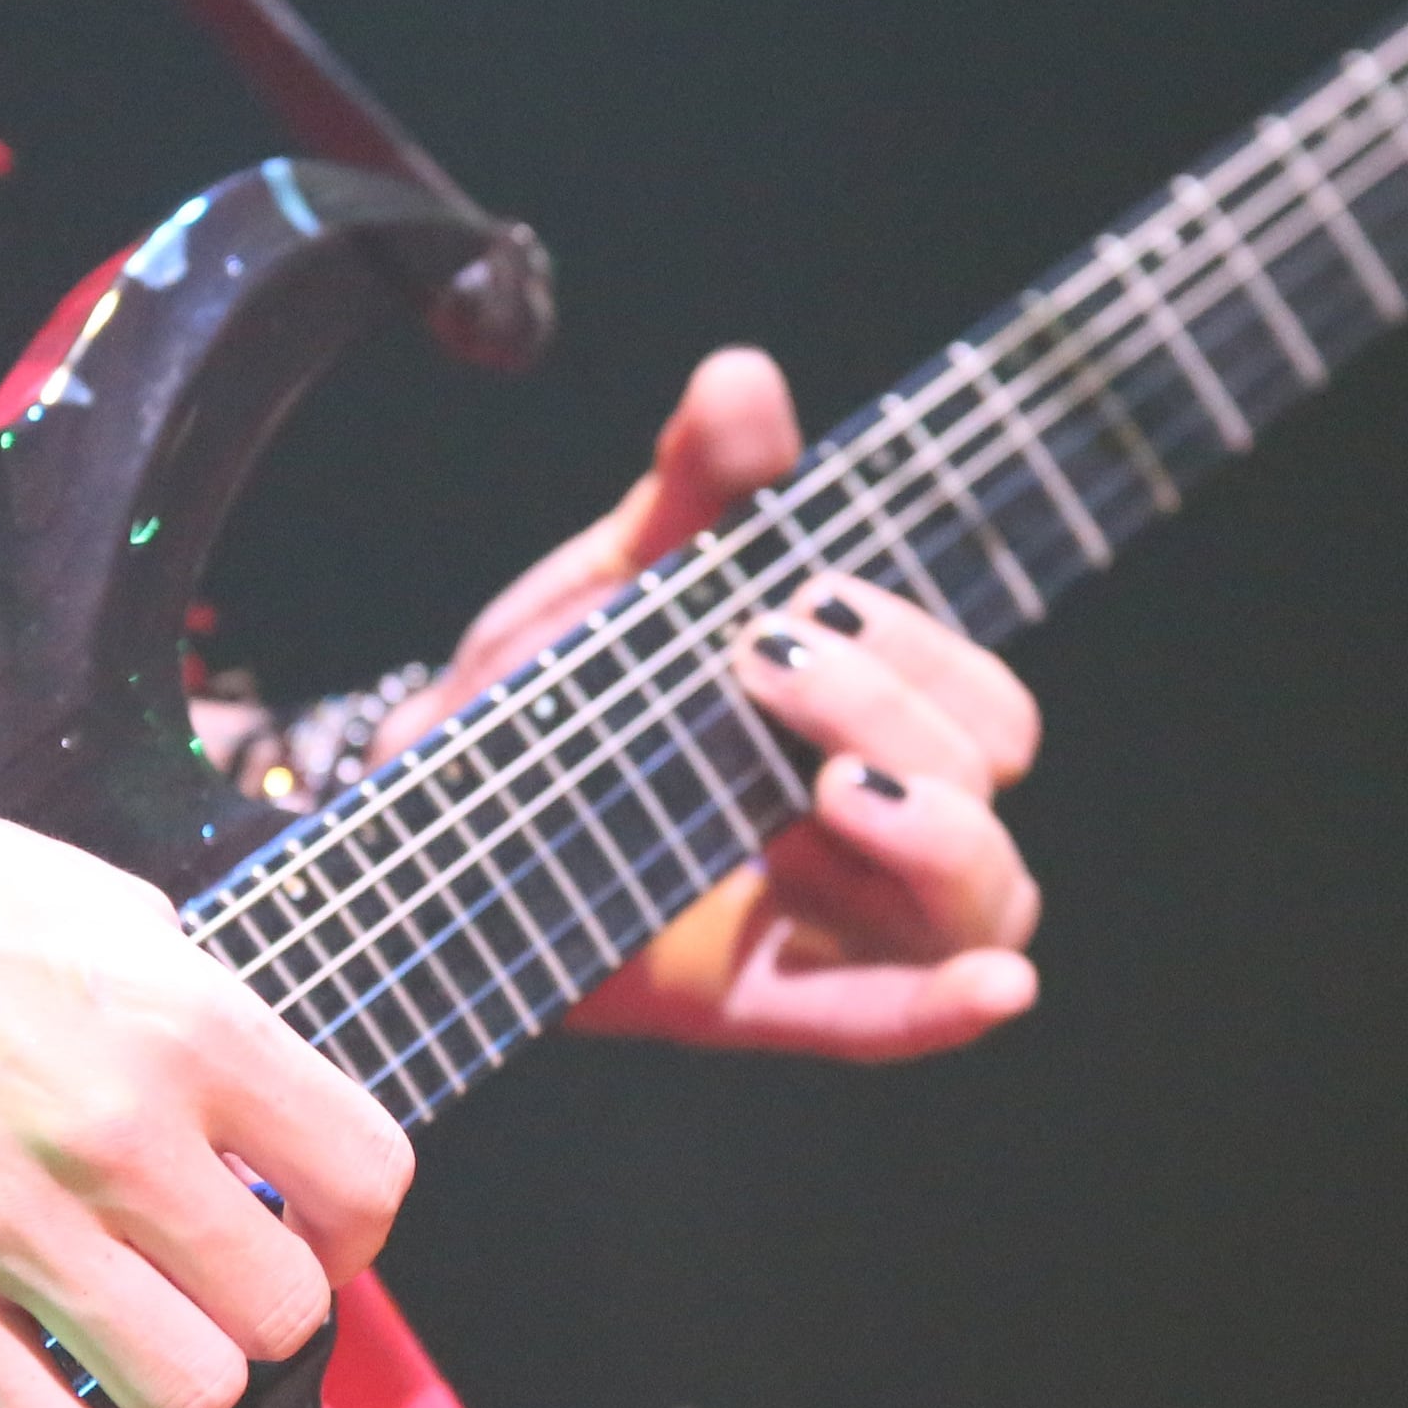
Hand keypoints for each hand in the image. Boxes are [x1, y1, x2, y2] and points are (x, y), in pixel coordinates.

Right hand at [0, 660, 413, 1407]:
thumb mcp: (109, 907)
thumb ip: (200, 1018)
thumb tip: (263, 1120)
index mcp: (186, 1024)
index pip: (366, 1176)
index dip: (354, 1226)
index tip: (312, 1226)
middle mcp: (119, 1134)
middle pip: (286, 1309)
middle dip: (271, 1310)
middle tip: (220, 1282)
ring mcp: (14, 1228)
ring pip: (192, 1393)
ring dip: (194, 1386)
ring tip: (163, 1343)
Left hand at [390, 349, 1043, 1059]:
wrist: (415, 804)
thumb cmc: (549, 699)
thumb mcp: (621, 584)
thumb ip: (697, 491)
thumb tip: (745, 381)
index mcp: (865, 725)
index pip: (980, 705)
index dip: (922, 651)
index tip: (801, 598)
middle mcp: (870, 829)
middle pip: (984, 783)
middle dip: (898, 714)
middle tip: (760, 668)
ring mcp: (819, 923)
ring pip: (976, 906)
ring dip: (931, 836)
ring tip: (815, 794)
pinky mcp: (742, 1001)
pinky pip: (873, 1026)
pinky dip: (940, 1009)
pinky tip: (993, 990)